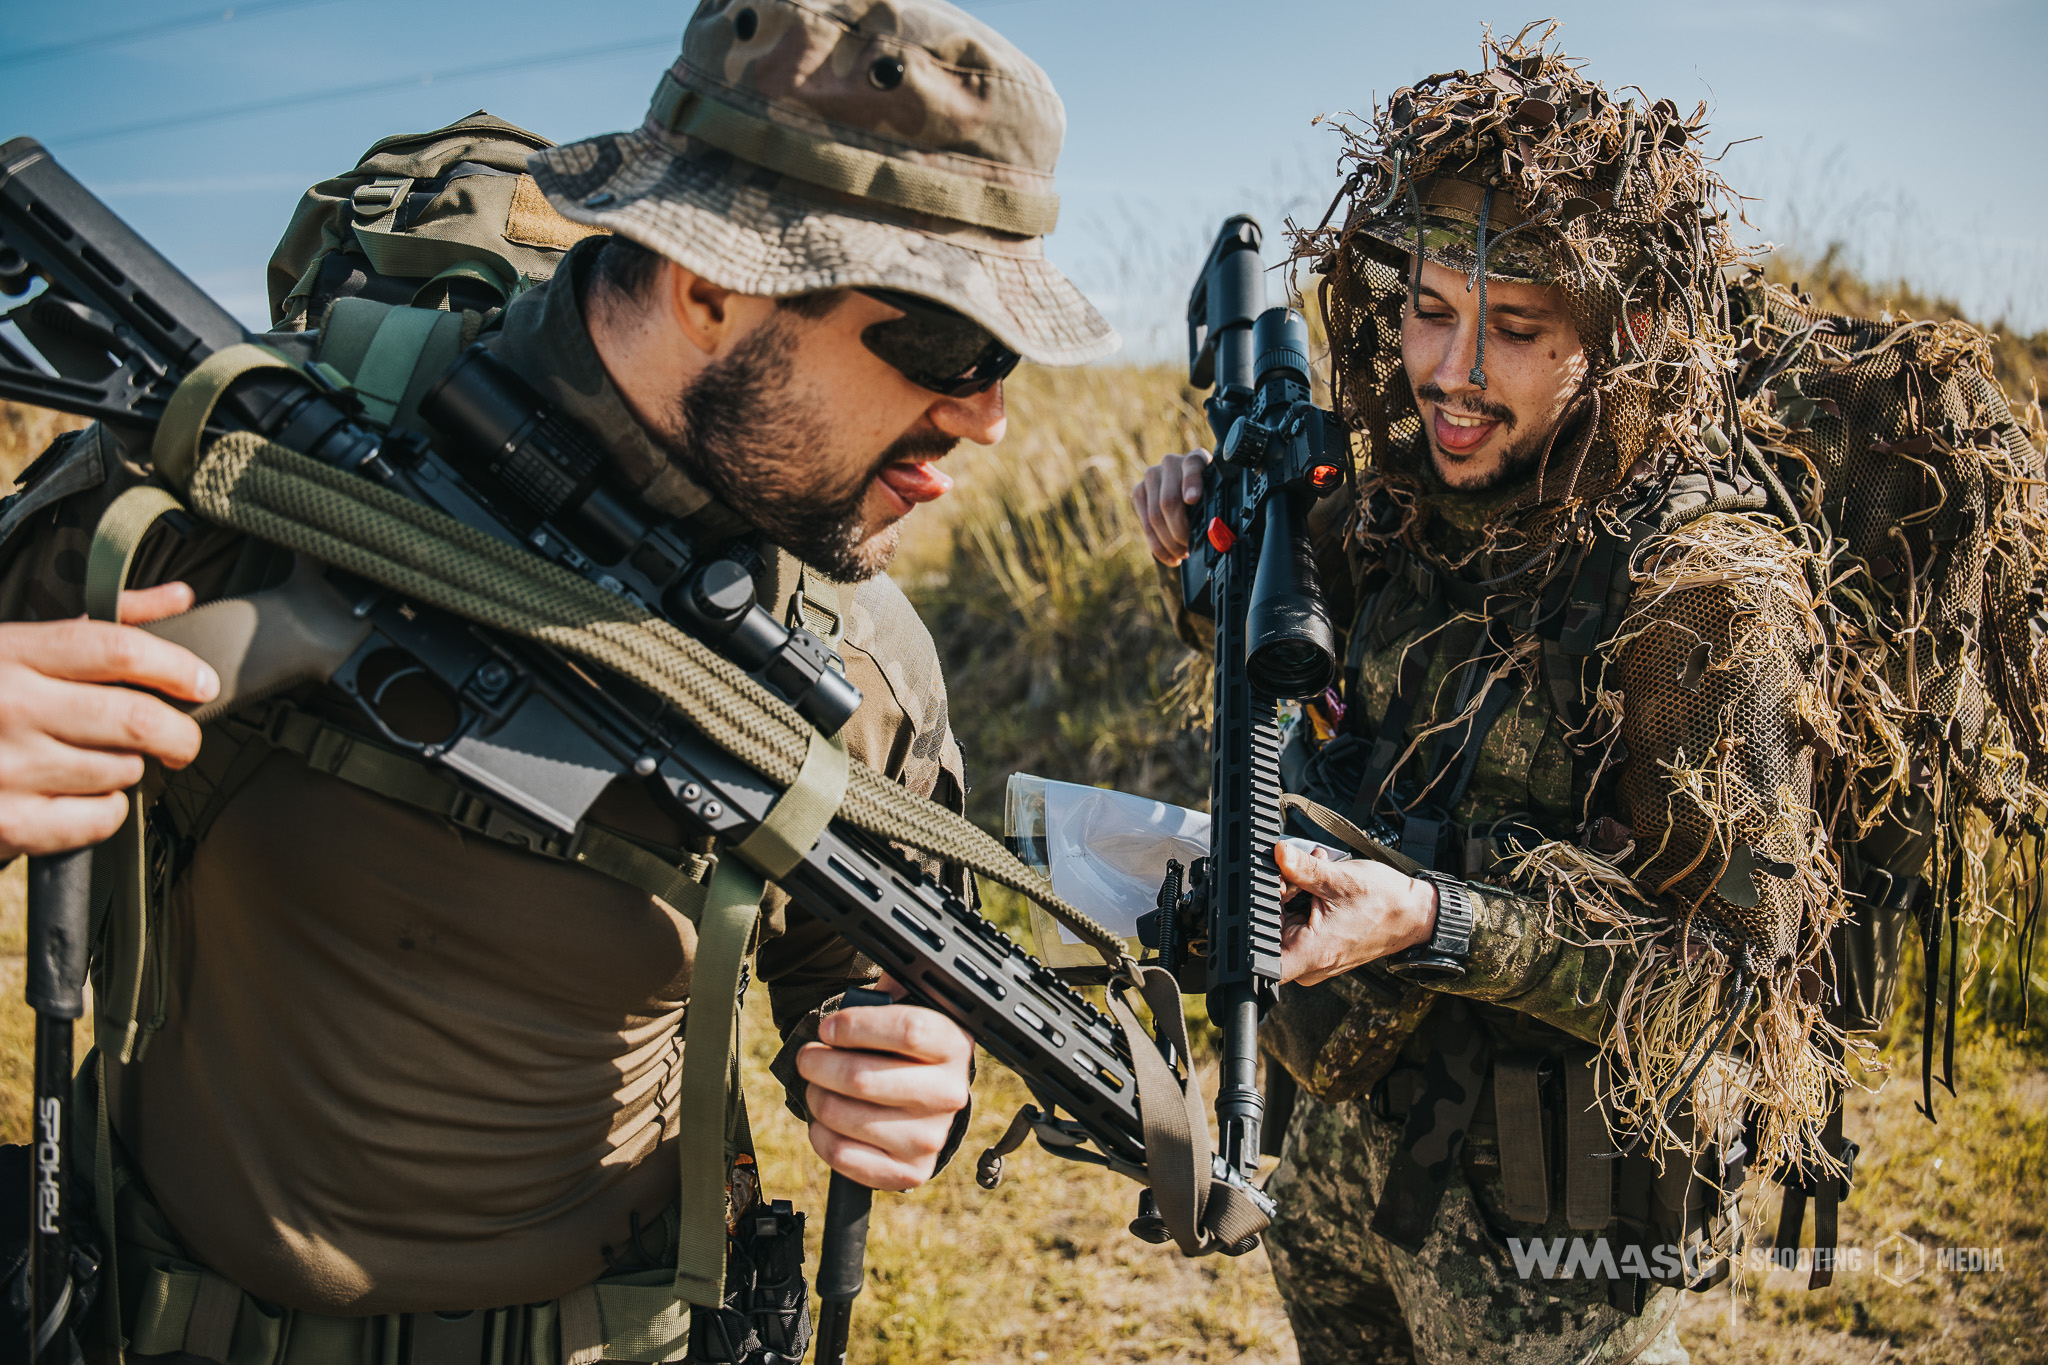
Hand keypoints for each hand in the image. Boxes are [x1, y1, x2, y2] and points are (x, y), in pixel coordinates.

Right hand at [0, 583, 216, 859]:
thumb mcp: (15, 643)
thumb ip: (103, 620)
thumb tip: (180, 597)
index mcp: (13, 653)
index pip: (118, 650)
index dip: (175, 665)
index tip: (203, 683)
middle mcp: (9, 707)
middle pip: (135, 719)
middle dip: (179, 733)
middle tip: (182, 738)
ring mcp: (6, 768)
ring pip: (122, 770)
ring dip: (133, 767)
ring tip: (106, 759)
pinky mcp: (6, 823)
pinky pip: (99, 819)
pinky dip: (109, 809)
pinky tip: (86, 793)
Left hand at [797, 974, 973, 1190]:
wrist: (933, 1102)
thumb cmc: (913, 1050)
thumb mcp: (913, 1007)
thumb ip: (892, 984)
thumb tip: (871, 947)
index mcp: (954, 1043)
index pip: (907, 1030)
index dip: (856, 1027)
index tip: (829, 1028)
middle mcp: (950, 1093)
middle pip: (865, 1079)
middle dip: (820, 1064)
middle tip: (810, 1056)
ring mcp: (931, 1136)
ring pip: (847, 1118)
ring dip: (816, 1098)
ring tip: (818, 1086)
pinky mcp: (910, 1171)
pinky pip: (846, 1157)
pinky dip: (821, 1136)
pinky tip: (824, 1120)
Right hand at [1130, 448, 1211, 564]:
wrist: (1188, 488)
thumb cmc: (1208, 494)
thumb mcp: (1217, 494)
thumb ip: (1216, 504)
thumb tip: (1216, 532)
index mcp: (1196, 458)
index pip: (1192, 465)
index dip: (1191, 483)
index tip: (1193, 499)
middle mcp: (1171, 462)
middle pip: (1169, 501)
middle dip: (1180, 531)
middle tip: (1191, 547)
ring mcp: (1152, 475)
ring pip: (1155, 515)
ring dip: (1169, 542)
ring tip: (1182, 554)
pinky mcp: (1139, 490)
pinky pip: (1145, 523)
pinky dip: (1158, 546)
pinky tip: (1170, 557)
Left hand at [1275, 841, 1438, 986]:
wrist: (1414, 914)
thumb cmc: (1386, 904)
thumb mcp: (1339, 879)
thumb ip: (1302, 868)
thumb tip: (1277, 853)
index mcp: (1312, 954)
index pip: (1259, 957)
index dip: (1255, 923)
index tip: (1270, 895)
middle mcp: (1310, 965)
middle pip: (1268, 932)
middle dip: (1278, 899)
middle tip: (1298, 877)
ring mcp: (1314, 959)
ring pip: (1281, 926)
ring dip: (1291, 898)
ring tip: (1313, 878)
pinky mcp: (1319, 950)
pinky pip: (1296, 927)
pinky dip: (1302, 905)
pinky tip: (1316, 888)